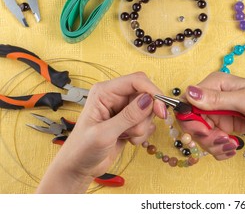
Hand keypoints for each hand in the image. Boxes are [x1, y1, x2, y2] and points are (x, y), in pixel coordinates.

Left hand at [36, 72, 165, 192]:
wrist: (78, 168)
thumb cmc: (82, 149)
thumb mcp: (105, 133)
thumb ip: (128, 116)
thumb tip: (149, 100)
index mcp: (105, 92)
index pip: (137, 81)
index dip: (152, 92)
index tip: (161, 109)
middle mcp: (115, 97)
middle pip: (146, 95)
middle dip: (146, 114)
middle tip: (138, 130)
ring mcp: (123, 110)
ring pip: (148, 110)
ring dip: (142, 127)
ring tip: (126, 137)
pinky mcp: (129, 122)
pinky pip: (147, 122)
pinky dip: (142, 134)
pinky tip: (128, 140)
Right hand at [178, 72, 244, 159]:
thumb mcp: (244, 100)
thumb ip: (216, 99)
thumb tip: (189, 92)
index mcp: (215, 84)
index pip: (188, 103)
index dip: (192, 120)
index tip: (204, 132)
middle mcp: (213, 98)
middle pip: (192, 122)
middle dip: (205, 136)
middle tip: (221, 140)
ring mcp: (218, 113)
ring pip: (201, 135)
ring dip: (214, 144)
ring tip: (231, 144)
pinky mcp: (224, 126)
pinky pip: (212, 142)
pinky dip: (220, 148)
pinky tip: (233, 146)